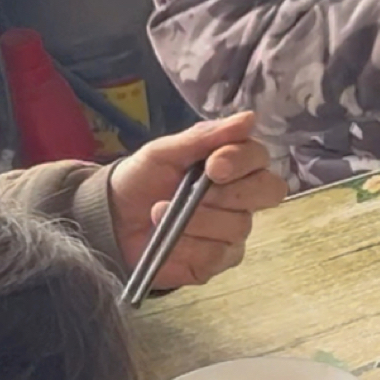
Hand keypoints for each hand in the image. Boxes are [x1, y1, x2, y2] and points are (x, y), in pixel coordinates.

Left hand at [108, 112, 288, 292]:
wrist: (111, 220)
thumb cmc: (140, 180)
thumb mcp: (164, 152)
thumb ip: (205, 137)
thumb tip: (249, 118)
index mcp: (232, 165)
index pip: (260, 159)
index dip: (243, 161)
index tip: (214, 166)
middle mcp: (241, 198)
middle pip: (268, 191)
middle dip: (230, 192)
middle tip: (196, 193)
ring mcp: (233, 231)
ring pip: (237, 225)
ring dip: (196, 220)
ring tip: (160, 213)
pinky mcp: (218, 261)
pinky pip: (217, 254)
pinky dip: (187, 246)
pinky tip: (167, 239)